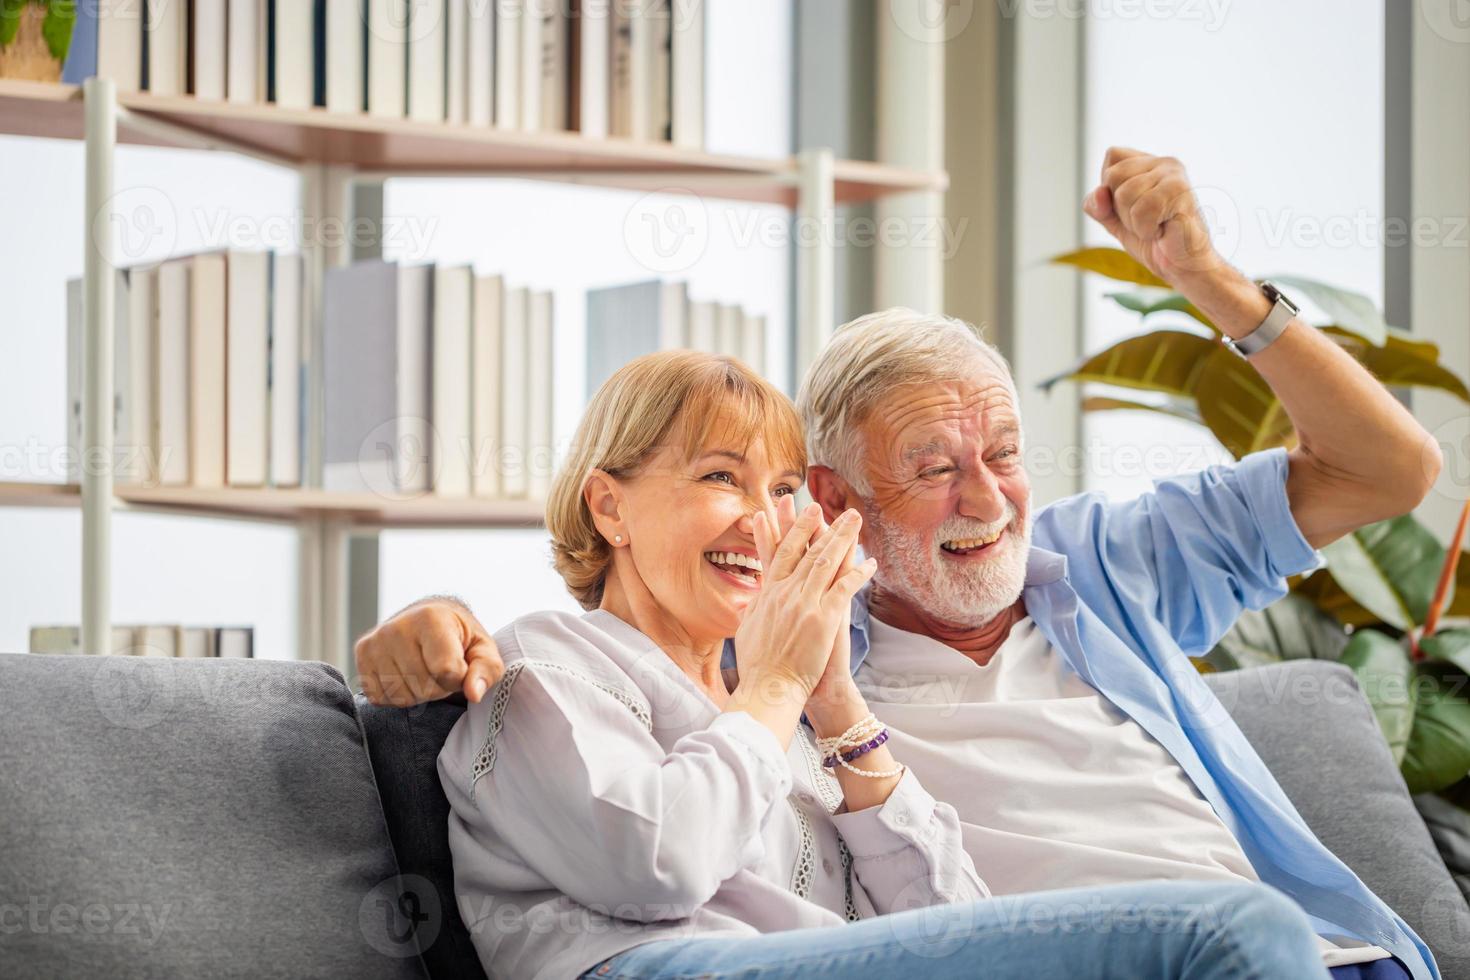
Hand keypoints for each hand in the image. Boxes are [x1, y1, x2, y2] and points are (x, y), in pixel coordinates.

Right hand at [354, 598, 503, 706]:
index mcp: (431, 618)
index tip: (460, 667)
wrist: (426, 618)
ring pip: (401, 696)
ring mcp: (375, 641)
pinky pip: (380, 698)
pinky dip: (397, 696)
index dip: (458, 679)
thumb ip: (486, 670)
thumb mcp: (483, 649)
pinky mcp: (361, 655)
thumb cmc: (459, 637)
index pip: (446, 671)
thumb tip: (474, 694)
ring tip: (424, 673)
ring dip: (418, 695)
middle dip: (438, 688)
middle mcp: (397, 627)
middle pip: (423, 687)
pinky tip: (405, 677)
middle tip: (441, 671)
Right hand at [733, 503, 876, 701]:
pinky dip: (858, 572)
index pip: (780, 554)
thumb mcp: (747, 630)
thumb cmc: (758, 667)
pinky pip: (844, 588)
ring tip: (853, 519)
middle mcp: (785, 594)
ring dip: (841, 537)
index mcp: (767, 595)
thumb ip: (755, 610)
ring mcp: (804, 604)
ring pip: (825, 561)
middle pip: (804, 551)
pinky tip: (870, 562)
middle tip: (828, 505)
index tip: (796, 511)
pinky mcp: (823, 618)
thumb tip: (756, 600)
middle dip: (817, 525)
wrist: (769, 689)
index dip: (790, 530)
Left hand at [1083, 147, 1226, 286]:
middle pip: (1114, 175)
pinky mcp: (1181, 193)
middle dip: (1121, 209)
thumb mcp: (1114, 221)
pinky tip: (1163, 232)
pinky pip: (1142, 210)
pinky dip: (1145, 230)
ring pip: (1125, 194)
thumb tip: (1099, 193)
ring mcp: (1175, 176)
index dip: (1110, 187)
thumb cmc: (1154, 242)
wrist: (1183, 267)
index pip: (1112, 156)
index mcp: (1150, 164)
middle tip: (1146, 221)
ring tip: (1156, 226)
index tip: (1132, 207)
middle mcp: (1165, 163)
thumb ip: (1098, 206)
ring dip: (1133, 222)